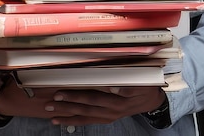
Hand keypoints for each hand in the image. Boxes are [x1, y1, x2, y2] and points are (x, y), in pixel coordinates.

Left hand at [45, 86, 166, 125]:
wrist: (151, 100)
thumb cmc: (144, 85)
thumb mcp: (141, 82)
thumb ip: (127, 85)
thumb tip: (112, 87)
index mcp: (118, 100)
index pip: (94, 97)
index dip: (77, 94)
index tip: (63, 89)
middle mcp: (112, 110)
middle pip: (87, 107)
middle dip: (68, 104)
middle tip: (51, 100)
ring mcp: (109, 116)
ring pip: (85, 116)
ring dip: (67, 115)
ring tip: (52, 114)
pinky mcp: (107, 119)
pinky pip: (88, 121)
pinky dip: (74, 121)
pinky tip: (62, 121)